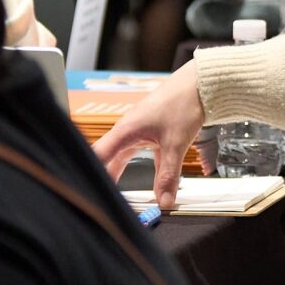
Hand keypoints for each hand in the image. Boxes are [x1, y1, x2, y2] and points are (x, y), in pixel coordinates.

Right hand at [93, 63, 206, 210]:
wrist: (198, 83)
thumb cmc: (182, 103)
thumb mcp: (175, 145)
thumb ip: (169, 176)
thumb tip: (164, 202)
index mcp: (125, 131)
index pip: (98, 156)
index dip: (90, 173)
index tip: (86, 189)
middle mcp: (128, 130)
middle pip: (108, 158)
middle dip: (104, 177)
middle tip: (97, 198)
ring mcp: (139, 130)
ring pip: (125, 156)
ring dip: (121, 173)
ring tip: (114, 192)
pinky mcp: (152, 131)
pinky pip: (143, 154)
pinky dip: (147, 170)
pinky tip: (153, 185)